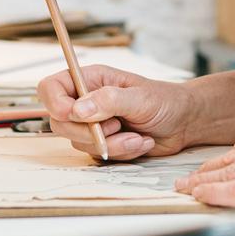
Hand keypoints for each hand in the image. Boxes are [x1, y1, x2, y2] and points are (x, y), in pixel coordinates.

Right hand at [38, 64, 197, 160]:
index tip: (73, 114)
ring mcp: (92, 125)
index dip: (54, 102)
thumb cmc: (164, 101)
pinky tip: (140, 142)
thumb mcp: (139, 97)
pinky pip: (97, 155)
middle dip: (88, 132)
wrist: (184, 123)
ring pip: (78, 143)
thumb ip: (108, 101)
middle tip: (117, 127)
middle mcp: (86, 102)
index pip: (50, 88)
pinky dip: (121, 153)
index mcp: (90, 80)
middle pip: (58, 122)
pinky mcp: (102, 144)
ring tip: (137, 136)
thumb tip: (77, 110)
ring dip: (111, 144)